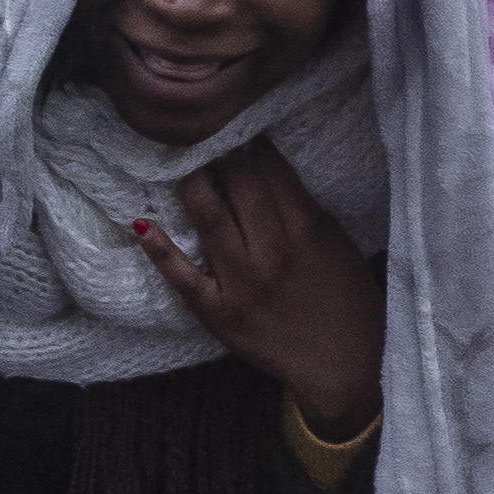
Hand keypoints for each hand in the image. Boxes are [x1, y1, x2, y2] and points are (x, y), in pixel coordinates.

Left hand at [126, 144, 386, 429]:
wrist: (345, 368)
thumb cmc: (350, 303)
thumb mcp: (340, 246)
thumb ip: (306, 210)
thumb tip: (267, 170)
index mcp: (308, 229)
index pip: (270, 168)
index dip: (252, 142)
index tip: (239, 126)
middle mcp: (271, 250)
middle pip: (237, 183)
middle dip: (221, 151)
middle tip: (206, 132)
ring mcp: (240, 282)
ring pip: (207, 216)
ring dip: (191, 181)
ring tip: (182, 161)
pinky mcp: (218, 312)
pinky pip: (182, 275)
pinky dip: (160, 248)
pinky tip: (143, 223)